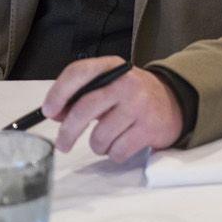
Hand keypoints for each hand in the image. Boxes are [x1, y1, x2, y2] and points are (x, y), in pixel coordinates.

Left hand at [43, 57, 184, 162]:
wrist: (174, 103)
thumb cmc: (132, 97)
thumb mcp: (108, 88)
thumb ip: (81, 97)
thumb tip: (55, 113)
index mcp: (112, 67)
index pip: (79, 72)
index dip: (58, 92)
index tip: (48, 110)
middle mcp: (126, 83)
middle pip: (84, 108)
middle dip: (68, 131)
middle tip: (63, 143)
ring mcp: (139, 105)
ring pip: (100, 136)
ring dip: (97, 145)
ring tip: (107, 139)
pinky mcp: (149, 128)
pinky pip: (117, 151)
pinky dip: (114, 153)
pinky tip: (122, 143)